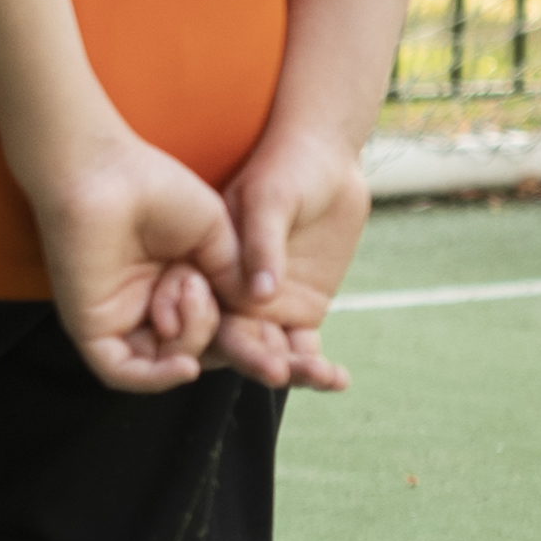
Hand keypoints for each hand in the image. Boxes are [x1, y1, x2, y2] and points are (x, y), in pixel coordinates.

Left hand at [23, 130, 236, 395]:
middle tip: (201, 281)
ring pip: (162, 363)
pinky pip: (121, 371)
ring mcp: (119, 318)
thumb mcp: (217, 237)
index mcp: (178, 285)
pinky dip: (155, 378)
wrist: (108, 172)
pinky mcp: (90, 326)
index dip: (244, 337)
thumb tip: (257, 314)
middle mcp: (148, 306)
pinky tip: (185, 365)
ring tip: (185, 288)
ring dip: (188, 339)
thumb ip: (236, 278)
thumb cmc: (158, 189)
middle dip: (210, 328)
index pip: (214, 331)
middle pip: (192, 350)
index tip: (267, 330)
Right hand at [208, 122, 370, 393]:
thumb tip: (260, 294)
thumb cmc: (288, 168)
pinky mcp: (300, 311)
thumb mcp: (270, 200)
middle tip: (280, 373)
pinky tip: (337, 379)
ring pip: (272, 352)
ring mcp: (265, 308)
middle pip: (236, 342)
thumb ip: (261, 244)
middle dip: (258, 362)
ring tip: (321, 376)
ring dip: (293, 370)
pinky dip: (319, 367)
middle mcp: (230, 296)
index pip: (203, 313)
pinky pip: (305, 348)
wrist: (327, 161)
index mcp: (208, 269)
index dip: (217, 338)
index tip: (244, 350)